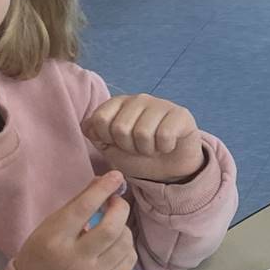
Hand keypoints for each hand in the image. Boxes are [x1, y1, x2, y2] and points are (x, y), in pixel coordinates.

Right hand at [12, 172, 135, 269]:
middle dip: (120, 208)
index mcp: (53, 240)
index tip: (116, 176)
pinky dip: (126, 246)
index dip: (102, 190)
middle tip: (116, 201)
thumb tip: (105, 179)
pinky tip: (114, 244)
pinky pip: (130, 258)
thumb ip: (77, 204)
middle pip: (111, 228)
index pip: (83, 209)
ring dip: (123, 227)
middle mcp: (74, 260)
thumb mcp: (50, 226)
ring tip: (112, 225)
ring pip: (124, 242)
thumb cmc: (44, 252)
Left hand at [83, 94, 205, 182]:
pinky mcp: (181, 114)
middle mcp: (139, 99)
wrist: (169, 169)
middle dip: (129, 147)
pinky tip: (167, 146)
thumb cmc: (138, 157)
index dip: (107, 139)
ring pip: (143, 133)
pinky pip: (164, 135)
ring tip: (153, 148)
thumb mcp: (109, 148)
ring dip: (147, 149)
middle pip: (120, 128)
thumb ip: (95, 134)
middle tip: (139, 148)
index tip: (118, 144)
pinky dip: (164, 148)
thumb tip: (88, 124)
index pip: (99, 119)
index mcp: (118, 103)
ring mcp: (161, 104)